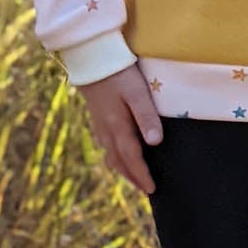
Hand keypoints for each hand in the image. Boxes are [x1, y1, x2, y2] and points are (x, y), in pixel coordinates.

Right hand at [81, 62, 162, 194]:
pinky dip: (115, 156)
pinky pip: (106, 145)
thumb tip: (155, 143)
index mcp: (118, 127)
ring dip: (123, 169)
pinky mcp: (97, 117)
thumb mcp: (137, 93)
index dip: (142, 175)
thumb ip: (146, 117)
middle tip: (146, 190)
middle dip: (133, 177)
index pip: (132, 158)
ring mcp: (100, 124)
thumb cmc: (119, 73)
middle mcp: (106, 130)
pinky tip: (120, 154)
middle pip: (120, 161)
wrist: (91, 57)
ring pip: (111, 154)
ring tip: (135, 177)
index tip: (152, 189)